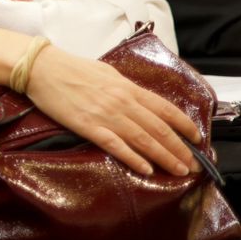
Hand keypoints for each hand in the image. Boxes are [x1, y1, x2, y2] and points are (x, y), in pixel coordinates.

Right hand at [24, 46, 198, 177]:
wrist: (42, 68)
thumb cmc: (73, 68)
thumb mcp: (107, 73)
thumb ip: (126, 89)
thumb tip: (141, 103)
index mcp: (128, 88)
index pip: (165, 109)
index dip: (185, 125)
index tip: (197, 139)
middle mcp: (123, 102)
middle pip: (159, 129)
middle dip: (180, 149)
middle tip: (195, 165)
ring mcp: (106, 115)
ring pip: (143, 140)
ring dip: (165, 157)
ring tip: (180, 171)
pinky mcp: (87, 127)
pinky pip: (115, 145)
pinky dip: (133, 158)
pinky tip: (146, 169)